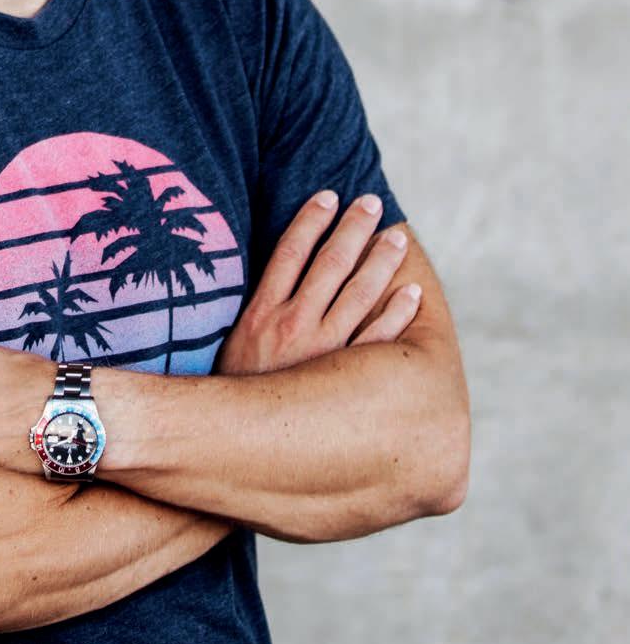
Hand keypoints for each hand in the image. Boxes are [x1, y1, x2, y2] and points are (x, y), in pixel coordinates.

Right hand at [213, 191, 420, 375]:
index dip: (311, 220)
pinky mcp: (342, 382)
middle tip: (373, 205)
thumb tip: (275, 283)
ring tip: (396, 240)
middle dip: (353, 229)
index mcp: (260, 312)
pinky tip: (411, 294)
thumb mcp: (233, 346)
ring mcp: (319, 352)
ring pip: (358, 294)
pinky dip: (397, 313)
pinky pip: (378, 341)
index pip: (289, 250)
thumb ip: (256, 314)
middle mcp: (291, 325)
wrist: (231, 447)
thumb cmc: (233, 395)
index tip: (329, 197)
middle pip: (329, 263)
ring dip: (380, 262)